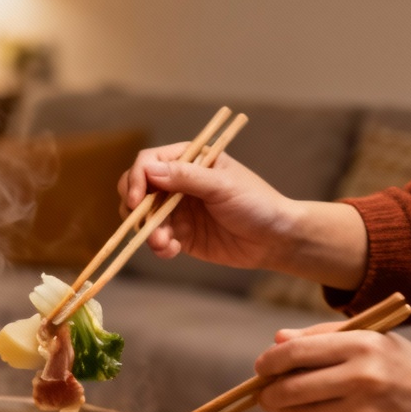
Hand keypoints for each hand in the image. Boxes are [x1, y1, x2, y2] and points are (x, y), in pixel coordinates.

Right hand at [117, 143, 367, 289]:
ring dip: (148, 231)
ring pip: (144, 217)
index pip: (149, 162)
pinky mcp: (179, 234)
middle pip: (137, 189)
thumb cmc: (256, 203)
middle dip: (136, 209)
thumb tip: (150, 170)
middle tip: (143, 225)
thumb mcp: (222, 186)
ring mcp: (177, 209)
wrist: (274, 240)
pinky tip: (172, 251)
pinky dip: (158, 246)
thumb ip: (186, 177)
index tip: (136, 200)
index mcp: (190, 160)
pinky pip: (156, 238)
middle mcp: (178, 182)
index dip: (137, 179)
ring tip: (164, 244)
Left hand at [253, 324, 410, 411]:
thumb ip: (320, 336)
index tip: (261, 367)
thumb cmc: (401, 365)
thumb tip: (277, 340)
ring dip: (283, 409)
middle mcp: (360, 378)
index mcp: (361, 345)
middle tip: (263, 391)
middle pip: (290, 388)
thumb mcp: (370, 338)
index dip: (269, 361)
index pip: (295, 352)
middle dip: (268, 392)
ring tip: (283, 402)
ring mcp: (361, 411)